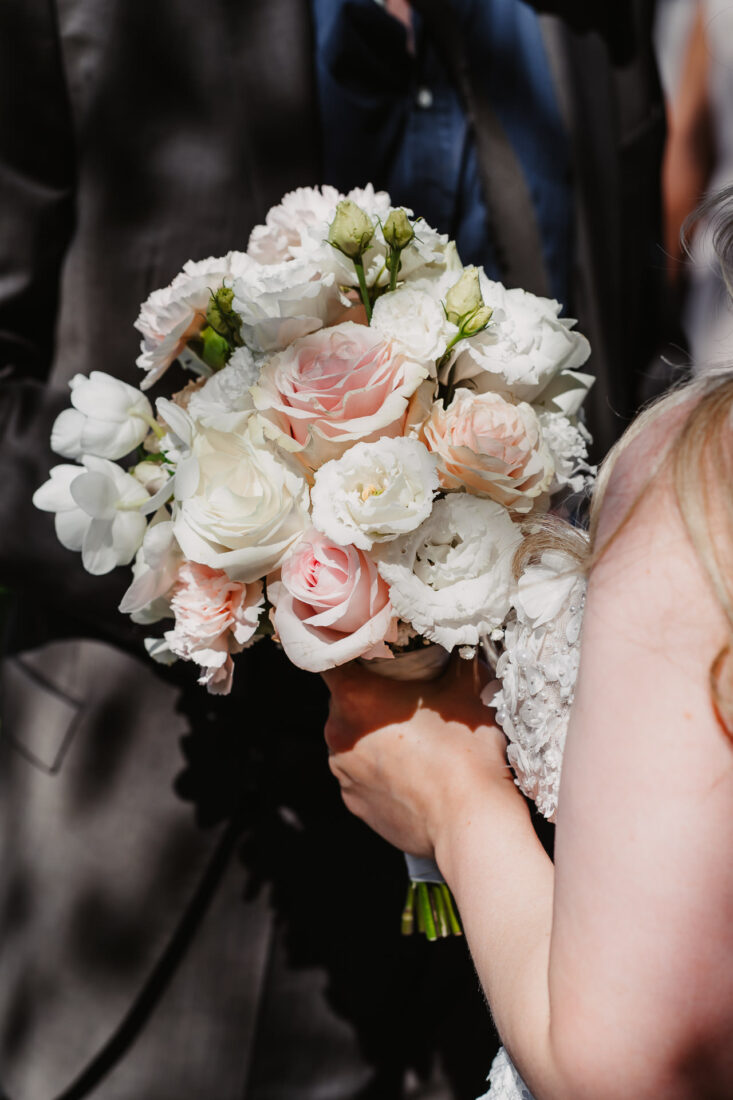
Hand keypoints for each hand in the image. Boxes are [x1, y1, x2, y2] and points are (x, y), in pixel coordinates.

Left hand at [322, 656, 516, 860]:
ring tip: (413, 740)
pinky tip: (411, 773)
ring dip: (373, 735)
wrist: (471, 821)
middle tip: (406, 696)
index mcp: (354, 697)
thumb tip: (461, 635)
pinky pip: (360, 775)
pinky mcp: (354, 804)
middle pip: (344, 700)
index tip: (365, 646)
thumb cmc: (466, 750)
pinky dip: (378, 770)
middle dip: (371, 696)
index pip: (330, 658)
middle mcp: (337, 734)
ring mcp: (342, 774)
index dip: (346, 648)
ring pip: (352, 739)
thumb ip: (458, 654)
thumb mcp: (467, 686)